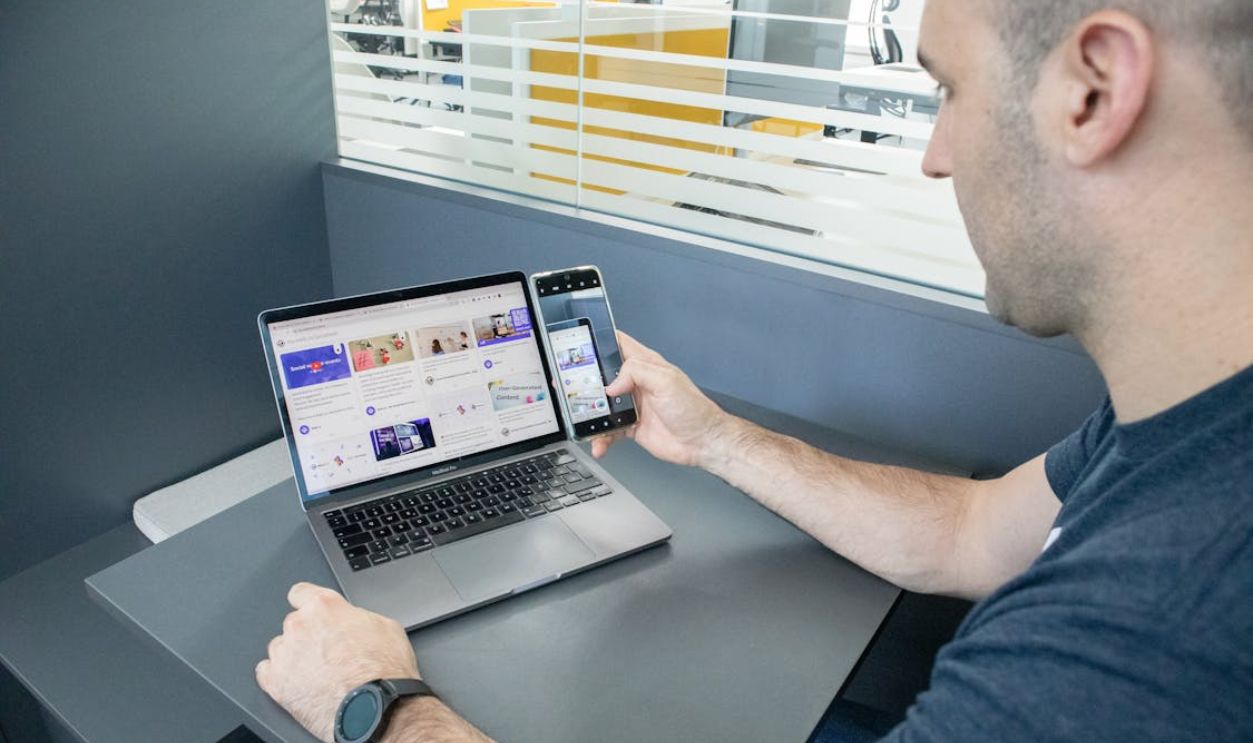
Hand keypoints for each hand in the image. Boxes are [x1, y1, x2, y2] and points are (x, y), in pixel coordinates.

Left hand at [256, 583, 420, 742]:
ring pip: (279, 648)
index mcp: (325, 607)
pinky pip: (266, 672)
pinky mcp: (276, 683)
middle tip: (327, 651)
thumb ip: (359, 617)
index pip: (300, 592)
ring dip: (293, 656)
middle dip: (308, 634)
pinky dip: (279, 677)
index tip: (309, 612)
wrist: (375, 707)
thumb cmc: (384, 670)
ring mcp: (285, 655)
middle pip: (293, 623)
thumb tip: (354, 621)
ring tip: (316, 672)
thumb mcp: (386, 627)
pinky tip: (298, 682)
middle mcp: (300, 626)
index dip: (307, 603)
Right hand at [595, 331, 737, 466]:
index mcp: (646, 365)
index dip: (600, 342)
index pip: (619, 345)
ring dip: (591, 414)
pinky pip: (609, 430)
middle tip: (572, 388)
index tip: (581, 346)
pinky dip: (601, 437)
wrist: (702, 442)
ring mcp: (634, 404)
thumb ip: (636, 372)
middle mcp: (638, 383)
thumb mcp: (666, 381)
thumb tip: (612, 382)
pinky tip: (599, 443)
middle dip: (587, 381)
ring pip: (603, 405)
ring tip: (583, 421)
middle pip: (604, 376)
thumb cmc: (693, 409)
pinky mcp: (632, 425)